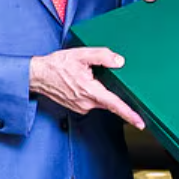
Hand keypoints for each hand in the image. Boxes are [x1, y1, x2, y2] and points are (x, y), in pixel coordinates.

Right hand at [30, 47, 144, 128]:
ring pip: (100, 100)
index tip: (140, 122)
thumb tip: (119, 61)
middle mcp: (86, 103)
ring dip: (100, 90)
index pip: (114, 105)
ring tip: (87, 75)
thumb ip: (102, 56)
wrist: (38, 75)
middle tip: (105, 78)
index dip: (129, 114)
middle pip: (109, 101)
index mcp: (90, 91)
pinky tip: (84, 82)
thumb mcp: (81, 55)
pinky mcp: (78, 107)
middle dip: (114, 92)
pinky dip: (93, 92)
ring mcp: (81, 107)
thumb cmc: (56, 65)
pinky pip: (92, 100)